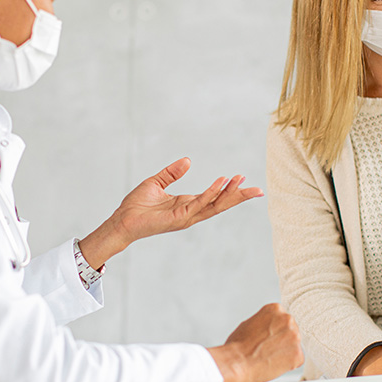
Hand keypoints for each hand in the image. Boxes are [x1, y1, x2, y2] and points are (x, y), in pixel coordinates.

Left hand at [78, 158, 262, 267]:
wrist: (122, 220)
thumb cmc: (136, 205)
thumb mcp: (156, 182)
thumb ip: (172, 173)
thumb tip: (188, 161)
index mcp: (187, 204)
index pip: (214, 197)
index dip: (229, 189)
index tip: (244, 179)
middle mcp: (190, 212)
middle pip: (220, 204)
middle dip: (239, 197)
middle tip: (259, 190)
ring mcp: (186, 217)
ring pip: (214, 206)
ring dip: (229, 194)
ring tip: (242, 182)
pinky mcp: (178, 218)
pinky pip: (198, 204)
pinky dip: (211, 193)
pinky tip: (221, 183)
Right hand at [207, 303, 303, 381]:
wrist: (236, 362)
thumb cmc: (238, 346)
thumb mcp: (249, 323)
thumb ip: (265, 323)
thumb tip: (269, 328)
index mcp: (275, 309)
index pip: (283, 320)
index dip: (275, 332)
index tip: (268, 339)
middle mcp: (288, 319)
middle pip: (291, 331)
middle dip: (282, 341)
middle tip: (268, 350)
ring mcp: (295, 336)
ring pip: (294, 346)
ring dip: (285, 352)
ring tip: (268, 357)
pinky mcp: (298, 354)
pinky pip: (297, 360)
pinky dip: (288, 364)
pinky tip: (274, 364)